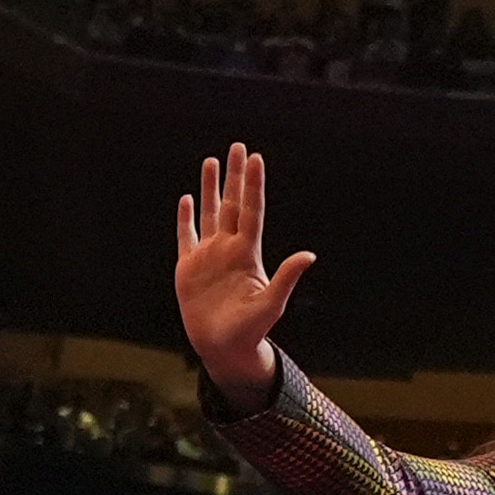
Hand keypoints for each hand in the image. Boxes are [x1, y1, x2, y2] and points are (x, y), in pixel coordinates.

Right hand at [174, 144, 316, 403]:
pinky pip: (186, 236)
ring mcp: (208, 256)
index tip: (255, 158)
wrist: (225, 348)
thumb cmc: (251, 330)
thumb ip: (286, 277)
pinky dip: (186, 218)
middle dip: (235, 176)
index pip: (251, 210)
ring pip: (210, 213)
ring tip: (212, 161)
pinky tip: (187, 199)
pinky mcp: (188, 268)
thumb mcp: (271, 303)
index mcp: (247, 253)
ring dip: (211, 187)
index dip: (252, 184)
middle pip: (232, 203)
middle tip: (238, 147)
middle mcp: (229, 249)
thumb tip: (309, 256)